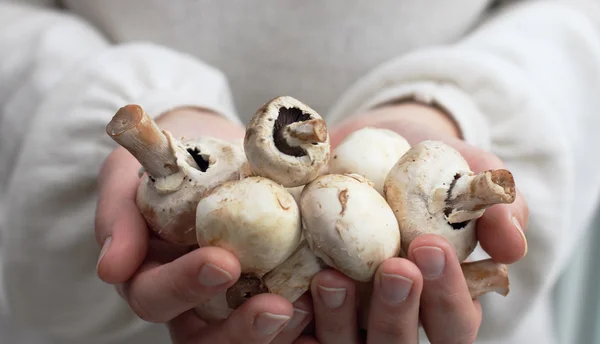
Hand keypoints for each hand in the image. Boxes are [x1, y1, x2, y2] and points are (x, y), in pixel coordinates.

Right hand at [95, 107, 313, 342]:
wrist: (207, 146)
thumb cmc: (163, 161)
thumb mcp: (127, 176)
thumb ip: (118, 217)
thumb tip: (112, 269)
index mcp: (150, 275)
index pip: (156, 296)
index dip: (185, 285)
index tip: (222, 260)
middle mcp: (189, 298)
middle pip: (205, 337)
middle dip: (239, 329)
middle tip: (275, 307)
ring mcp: (229, 297)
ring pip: (244, 334)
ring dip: (276, 331)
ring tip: (306, 307)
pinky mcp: (266, 284)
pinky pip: (281, 312)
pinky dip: (305, 312)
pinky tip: (328, 296)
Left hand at [306, 102, 528, 343]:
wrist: (368, 144)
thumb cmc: (428, 165)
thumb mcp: (470, 173)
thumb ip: (500, 204)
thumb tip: (511, 239)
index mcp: (441, 298)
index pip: (454, 320)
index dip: (447, 295)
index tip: (430, 247)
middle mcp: (393, 315)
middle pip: (398, 342)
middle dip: (397, 311)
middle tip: (393, 268)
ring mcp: (346, 315)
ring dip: (339, 320)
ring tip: (331, 278)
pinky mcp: (303, 302)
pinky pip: (294, 330)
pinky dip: (287, 323)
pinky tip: (279, 299)